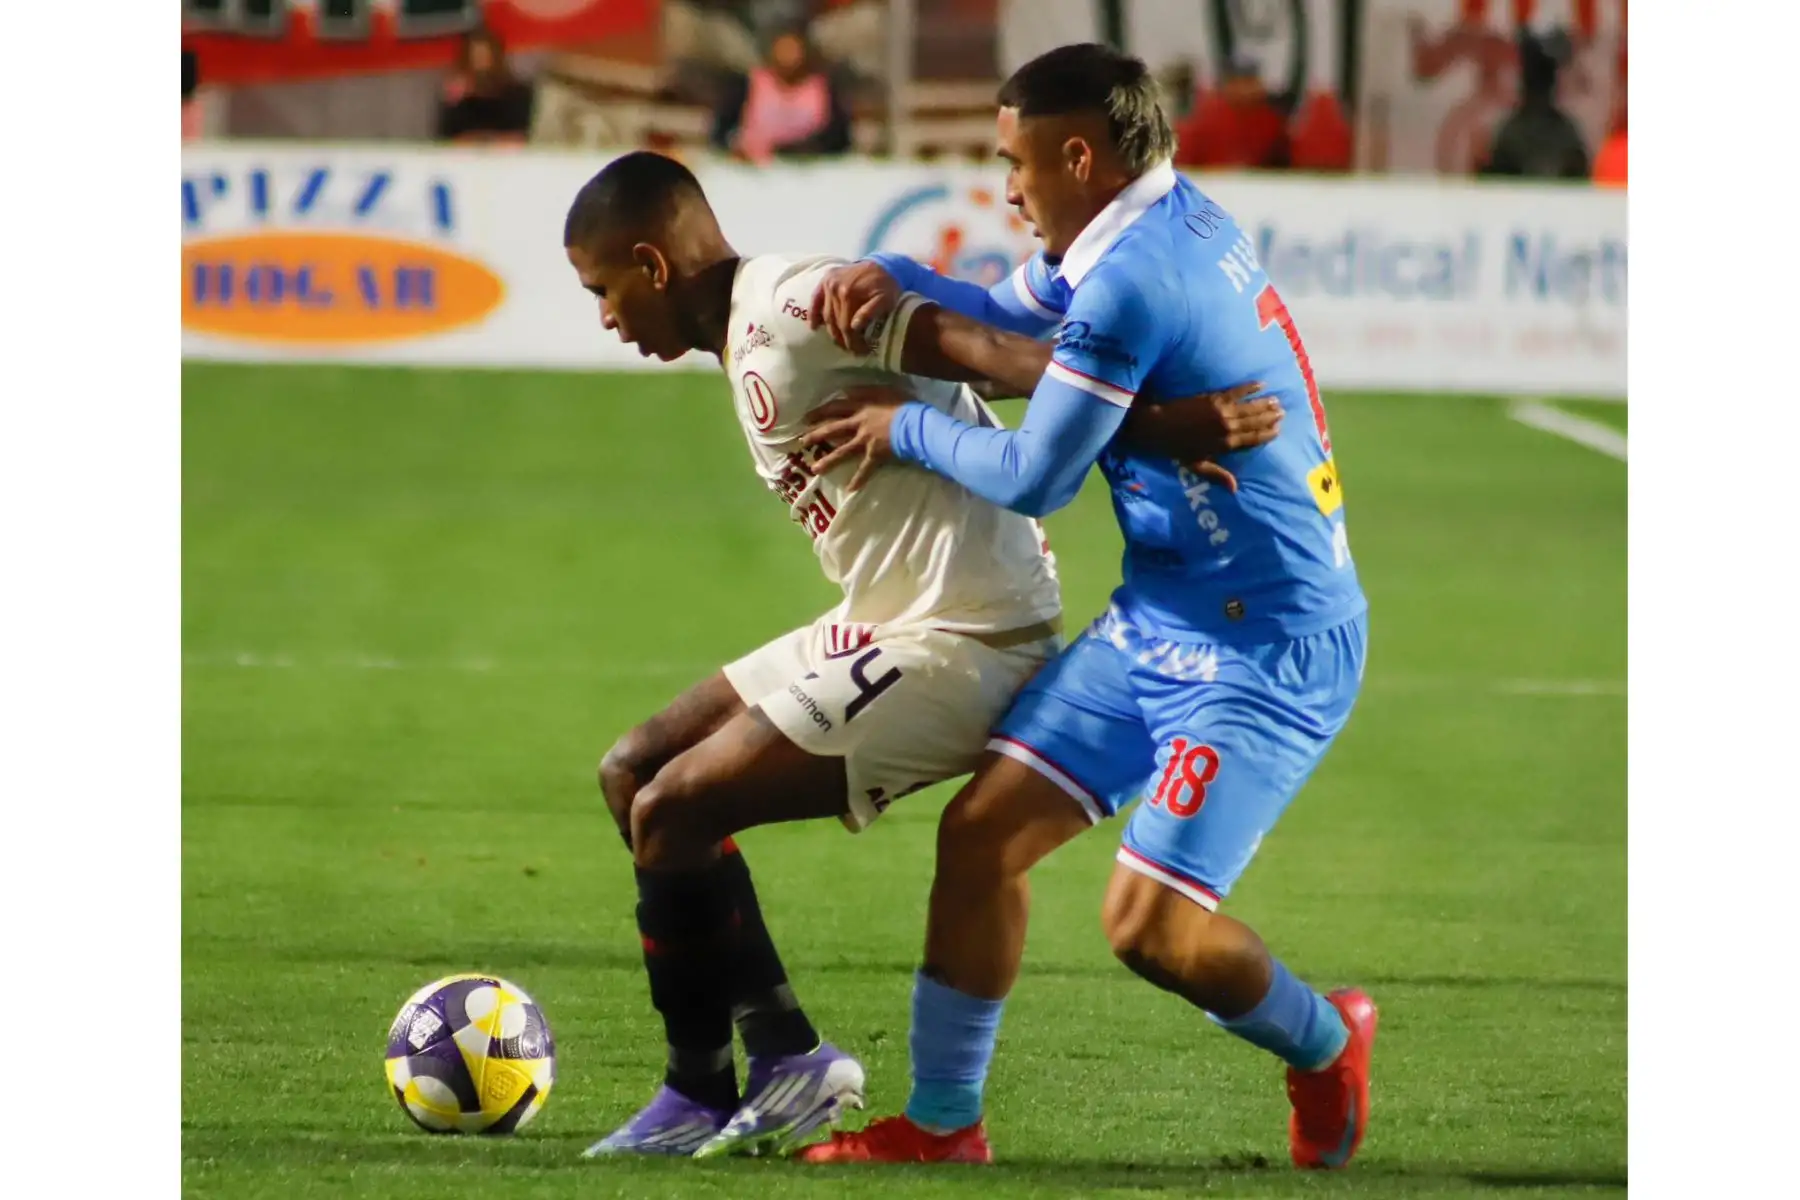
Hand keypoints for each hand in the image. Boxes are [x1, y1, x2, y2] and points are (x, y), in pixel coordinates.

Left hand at [801, 385, 910, 492]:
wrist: (915, 424)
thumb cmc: (904, 404)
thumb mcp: (884, 389)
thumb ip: (865, 390)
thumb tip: (847, 391)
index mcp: (861, 407)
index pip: (836, 408)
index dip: (820, 412)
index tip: (806, 418)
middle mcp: (859, 423)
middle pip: (833, 429)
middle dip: (816, 435)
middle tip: (803, 442)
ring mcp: (865, 440)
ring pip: (842, 451)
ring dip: (828, 460)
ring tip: (814, 469)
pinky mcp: (874, 454)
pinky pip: (865, 469)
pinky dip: (858, 479)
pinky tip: (850, 489)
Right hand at [809, 261, 901, 354]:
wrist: (884, 265)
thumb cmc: (887, 285)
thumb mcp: (886, 299)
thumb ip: (870, 312)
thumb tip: (854, 326)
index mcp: (849, 293)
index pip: (846, 325)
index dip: (852, 341)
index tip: (860, 351)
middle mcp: (835, 288)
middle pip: (835, 322)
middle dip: (843, 339)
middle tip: (851, 350)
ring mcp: (828, 283)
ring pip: (826, 315)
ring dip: (832, 331)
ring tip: (840, 342)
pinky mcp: (825, 280)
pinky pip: (815, 299)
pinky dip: (813, 314)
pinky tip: (814, 327)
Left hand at [1118, 381, 1282, 492]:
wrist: (1158, 427)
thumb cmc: (1175, 448)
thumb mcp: (1196, 465)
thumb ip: (1217, 474)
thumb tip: (1235, 488)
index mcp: (1225, 445)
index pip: (1252, 440)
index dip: (1267, 434)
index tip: (1278, 430)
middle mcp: (1227, 428)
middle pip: (1255, 422)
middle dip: (1270, 417)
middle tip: (1283, 413)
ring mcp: (1222, 411)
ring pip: (1250, 407)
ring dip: (1265, 403)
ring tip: (1277, 401)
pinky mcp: (1214, 398)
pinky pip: (1237, 391)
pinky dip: (1250, 387)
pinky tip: (1261, 384)